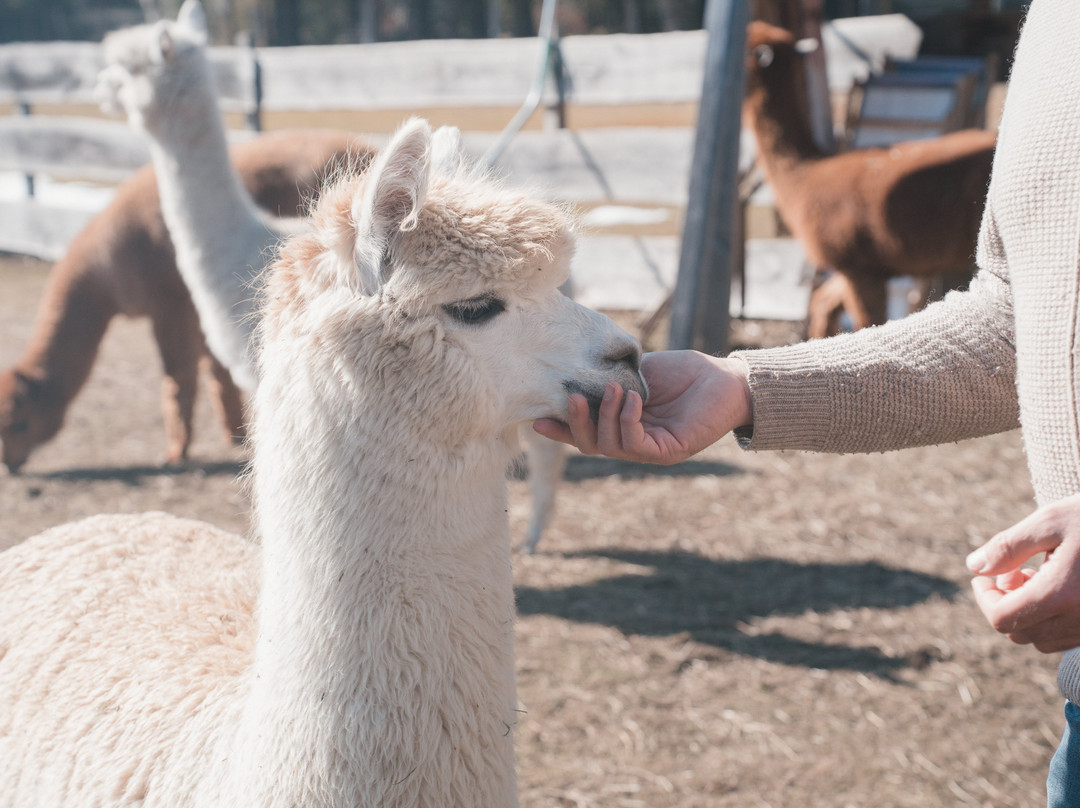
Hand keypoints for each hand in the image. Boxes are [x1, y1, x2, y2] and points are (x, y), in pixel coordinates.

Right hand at [532, 350, 752, 464]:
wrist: (726, 377)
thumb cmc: (686, 372)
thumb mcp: (637, 372)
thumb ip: (611, 378)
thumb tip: (577, 372)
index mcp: (623, 425)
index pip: (586, 433)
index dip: (561, 428)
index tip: (537, 419)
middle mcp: (634, 442)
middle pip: (592, 446)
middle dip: (575, 424)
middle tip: (571, 398)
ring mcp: (651, 449)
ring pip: (610, 447)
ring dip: (605, 417)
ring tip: (613, 389)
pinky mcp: (670, 451)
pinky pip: (637, 444)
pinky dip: (628, 421)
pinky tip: (634, 399)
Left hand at [967, 493, 1079, 652]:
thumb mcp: (1051, 521)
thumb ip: (1008, 546)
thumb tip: (974, 567)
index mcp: (1061, 594)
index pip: (1001, 619)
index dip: (984, 598)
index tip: (984, 576)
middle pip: (1019, 633)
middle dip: (1005, 604)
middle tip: (1013, 571)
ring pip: (1044, 640)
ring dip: (1029, 613)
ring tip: (1038, 574)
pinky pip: (1069, 638)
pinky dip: (1053, 619)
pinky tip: (1061, 585)